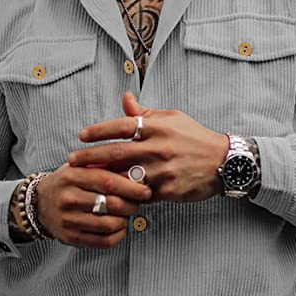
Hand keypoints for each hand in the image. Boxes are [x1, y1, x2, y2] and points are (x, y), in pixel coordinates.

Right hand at [36, 161, 152, 248]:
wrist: (39, 203)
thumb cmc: (69, 182)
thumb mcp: (82, 167)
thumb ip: (107, 167)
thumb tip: (138, 174)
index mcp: (72, 176)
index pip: (108, 181)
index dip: (131, 187)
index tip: (146, 190)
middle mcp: (68, 198)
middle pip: (112, 204)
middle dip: (132, 204)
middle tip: (138, 202)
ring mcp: (68, 220)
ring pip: (110, 224)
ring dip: (125, 220)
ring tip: (126, 214)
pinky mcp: (71, 237)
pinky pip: (104, 241)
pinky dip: (119, 235)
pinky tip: (119, 227)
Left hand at [67, 91, 229, 202]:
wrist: (224, 162)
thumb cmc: (194, 138)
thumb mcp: (172, 119)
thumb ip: (145, 113)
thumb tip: (124, 98)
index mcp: (159, 127)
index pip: (122, 126)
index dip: (99, 131)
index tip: (81, 136)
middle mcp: (160, 147)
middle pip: (117, 152)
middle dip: (91, 157)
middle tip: (71, 161)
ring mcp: (164, 170)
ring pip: (126, 177)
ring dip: (103, 180)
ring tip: (84, 181)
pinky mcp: (169, 190)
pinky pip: (141, 195)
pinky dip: (125, 196)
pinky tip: (109, 197)